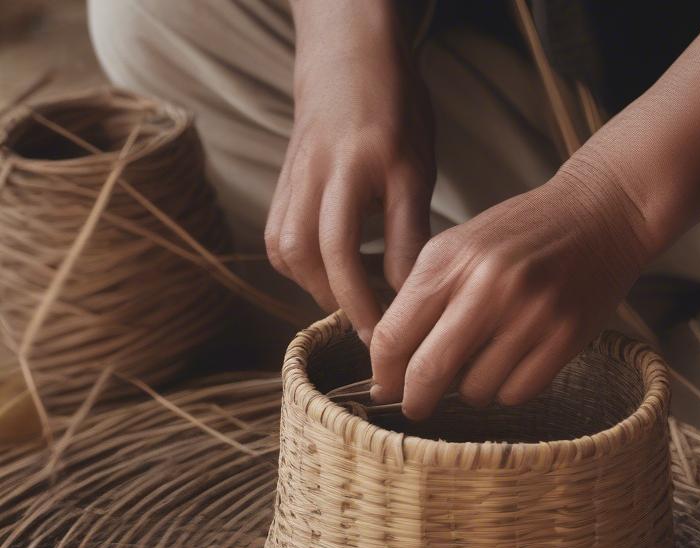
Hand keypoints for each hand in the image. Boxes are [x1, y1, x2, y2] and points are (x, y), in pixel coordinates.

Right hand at [265, 2, 434, 340]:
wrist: (348, 57)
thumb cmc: (394, 111)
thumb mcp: (416, 168)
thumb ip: (408, 232)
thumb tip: (407, 296)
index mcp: (350, 169)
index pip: (343, 251)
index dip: (361, 300)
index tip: (383, 333)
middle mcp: (311, 175)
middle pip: (302, 256)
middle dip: (336, 300)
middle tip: (370, 328)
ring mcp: (290, 179)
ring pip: (284, 251)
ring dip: (315, 286)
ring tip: (353, 304)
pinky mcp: (281, 184)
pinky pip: (278, 238)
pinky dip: (301, 267)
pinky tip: (331, 275)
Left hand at [369, 160, 650, 418]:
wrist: (602, 213)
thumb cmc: (524, 234)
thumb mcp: (461, 246)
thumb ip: (424, 296)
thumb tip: (391, 367)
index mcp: (449, 260)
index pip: (394, 335)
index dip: (384, 372)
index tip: (385, 387)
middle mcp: (486, 286)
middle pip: (428, 372)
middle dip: (416, 400)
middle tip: (416, 407)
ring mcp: (529, 314)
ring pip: (475, 389)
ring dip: (472, 389)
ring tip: (485, 363)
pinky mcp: (564, 338)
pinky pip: (516, 392)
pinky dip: (508, 389)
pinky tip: (515, 364)